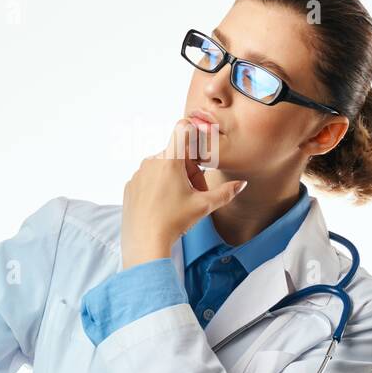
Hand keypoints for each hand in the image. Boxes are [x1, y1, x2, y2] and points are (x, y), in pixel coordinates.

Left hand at [120, 119, 247, 269]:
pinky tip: (163, 205)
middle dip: (190, 171)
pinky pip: (148, 178)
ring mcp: (139, 173)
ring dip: (174, 179)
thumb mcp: (204, 206)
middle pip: (177, 155)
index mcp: (170, 161)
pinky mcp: (130, 185)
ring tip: (180, 202)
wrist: (145, 242)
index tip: (200, 152)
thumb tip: (241, 184)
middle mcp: (151, 162)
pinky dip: (157, 187)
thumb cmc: (173, 222)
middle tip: (197, 193)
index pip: (183, 129)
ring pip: (162, 167)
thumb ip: (225, 193)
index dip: (194, 136)